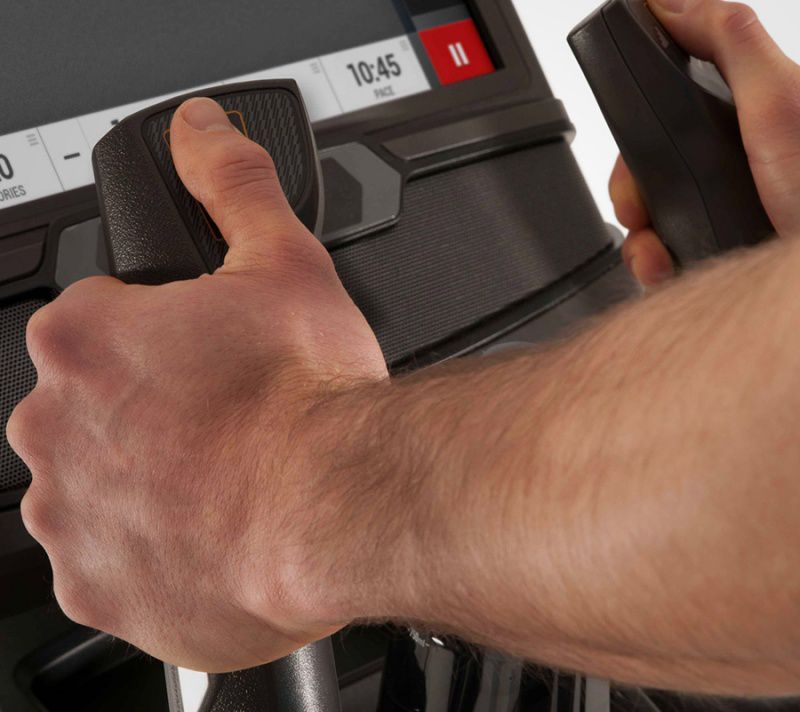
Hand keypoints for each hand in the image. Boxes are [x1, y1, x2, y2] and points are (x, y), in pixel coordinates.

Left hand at [7, 98, 388, 671]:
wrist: (340, 510)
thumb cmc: (309, 401)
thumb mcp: (284, 264)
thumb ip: (232, 186)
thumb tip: (202, 132)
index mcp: (85, 339)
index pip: (97, 323)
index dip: (159, 339)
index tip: (202, 360)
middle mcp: (55, 426)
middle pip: (95, 407)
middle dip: (150, 410)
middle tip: (224, 419)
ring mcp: (71, 514)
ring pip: (99, 484)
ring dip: (148, 480)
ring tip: (225, 478)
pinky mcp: (97, 588)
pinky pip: (110, 560)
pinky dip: (151, 549)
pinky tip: (213, 533)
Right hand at [610, 0, 799, 286]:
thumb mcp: (780, 102)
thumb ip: (730, 41)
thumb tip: (670, 3)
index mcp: (740, 119)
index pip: (660, 115)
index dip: (635, 137)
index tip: (632, 158)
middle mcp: (727, 165)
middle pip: (647, 173)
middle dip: (634, 200)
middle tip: (642, 215)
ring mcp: (717, 209)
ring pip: (648, 221)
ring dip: (642, 243)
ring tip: (660, 256)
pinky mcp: (710, 250)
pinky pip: (659, 257)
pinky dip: (653, 267)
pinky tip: (667, 269)